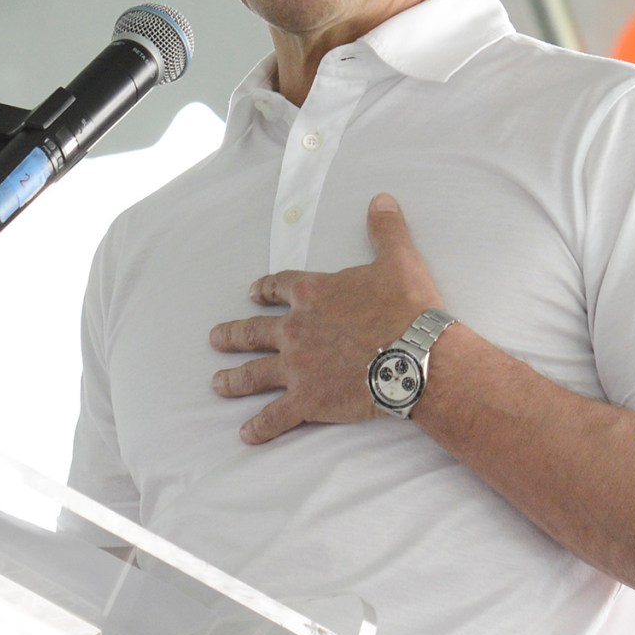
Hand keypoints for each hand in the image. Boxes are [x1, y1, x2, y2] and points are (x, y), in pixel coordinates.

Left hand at [209, 193, 444, 443]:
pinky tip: (246, 434)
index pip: (278, 287)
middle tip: (216, 339)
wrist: (418, 355)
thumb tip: (382, 199)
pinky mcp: (307, 400)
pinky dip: (260, 427)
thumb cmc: (408, 307)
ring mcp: (297, 367)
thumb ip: (385, 229)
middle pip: (254, 332)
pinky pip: (276, 416)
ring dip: (234, 379)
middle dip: (233, 335)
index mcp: (312, 294)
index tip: (252, 294)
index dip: (264, 290)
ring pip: (254, 374)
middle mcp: (295, 329)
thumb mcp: (399, 259)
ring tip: (217, 384)